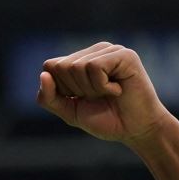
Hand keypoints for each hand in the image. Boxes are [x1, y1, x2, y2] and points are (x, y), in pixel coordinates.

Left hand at [37, 43, 174, 144]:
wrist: (134, 129)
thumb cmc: (105, 119)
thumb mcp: (69, 111)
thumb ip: (49, 97)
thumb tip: (43, 75)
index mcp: (79, 60)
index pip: (50, 66)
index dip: (60, 89)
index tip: (80, 98)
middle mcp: (94, 51)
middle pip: (62, 66)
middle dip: (75, 90)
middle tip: (97, 97)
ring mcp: (110, 50)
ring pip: (77, 66)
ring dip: (90, 89)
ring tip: (108, 93)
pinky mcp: (124, 54)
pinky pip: (94, 67)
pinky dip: (102, 86)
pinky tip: (117, 89)